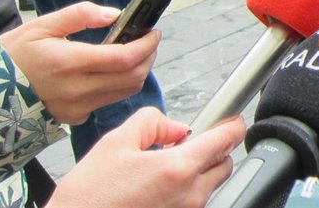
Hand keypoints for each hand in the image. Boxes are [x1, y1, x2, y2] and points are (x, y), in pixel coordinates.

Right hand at [2, 2, 159, 123]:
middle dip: (148, 57)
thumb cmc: (15, 55)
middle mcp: (76, 89)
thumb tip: (114, 14)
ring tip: (133, 53)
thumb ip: (80, 15)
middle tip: (148, 41)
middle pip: (133, 77)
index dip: (147, 45)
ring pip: (125, 91)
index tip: (154, 33)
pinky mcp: (75, 117)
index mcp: (69, 63)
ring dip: (137, 72)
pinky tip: (110, 71)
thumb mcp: (42, 26)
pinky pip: (108, 101)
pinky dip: (118, 85)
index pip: (125, 58)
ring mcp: (77, 107)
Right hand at [47, 109, 245, 207]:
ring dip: (197, 172)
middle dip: (211, 150)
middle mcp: (189, 196)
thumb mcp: (114, 144)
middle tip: (184, 146)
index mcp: (178, 169)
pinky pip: (193, 203)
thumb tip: (175, 126)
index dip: (231, 125)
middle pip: (223, 164)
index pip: (227, 140)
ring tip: (162, 170)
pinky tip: (156, 189)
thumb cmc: (87, 199)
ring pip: (209, 186)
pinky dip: (184, 191)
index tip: (229, 120)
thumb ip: (152, 123)